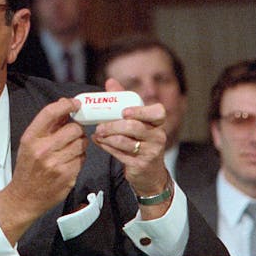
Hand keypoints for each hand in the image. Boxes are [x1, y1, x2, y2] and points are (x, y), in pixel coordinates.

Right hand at [0, 97, 87, 243]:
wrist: (24, 197)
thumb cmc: (28, 167)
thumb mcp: (29, 143)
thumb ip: (47, 125)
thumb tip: (65, 105)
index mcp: (31, 138)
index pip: (51, 113)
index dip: (66, 105)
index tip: (75, 104)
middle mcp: (43, 150)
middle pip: (74, 128)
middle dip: (77, 129)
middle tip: (73, 134)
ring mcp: (56, 164)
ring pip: (82, 143)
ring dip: (80, 143)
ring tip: (71, 149)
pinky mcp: (68, 176)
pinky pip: (83, 159)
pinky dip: (79, 158)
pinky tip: (70, 162)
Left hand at [91, 79, 169, 207]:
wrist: (149, 173)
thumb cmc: (140, 141)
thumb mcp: (136, 121)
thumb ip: (124, 101)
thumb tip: (110, 82)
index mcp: (157, 123)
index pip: (158, 112)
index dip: (141, 111)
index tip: (124, 111)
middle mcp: (157, 136)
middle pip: (135, 127)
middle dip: (113, 125)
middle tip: (99, 126)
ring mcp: (150, 152)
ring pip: (125, 142)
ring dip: (107, 137)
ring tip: (98, 133)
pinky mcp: (140, 165)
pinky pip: (120, 154)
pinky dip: (107, 147)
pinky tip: (99, 142)